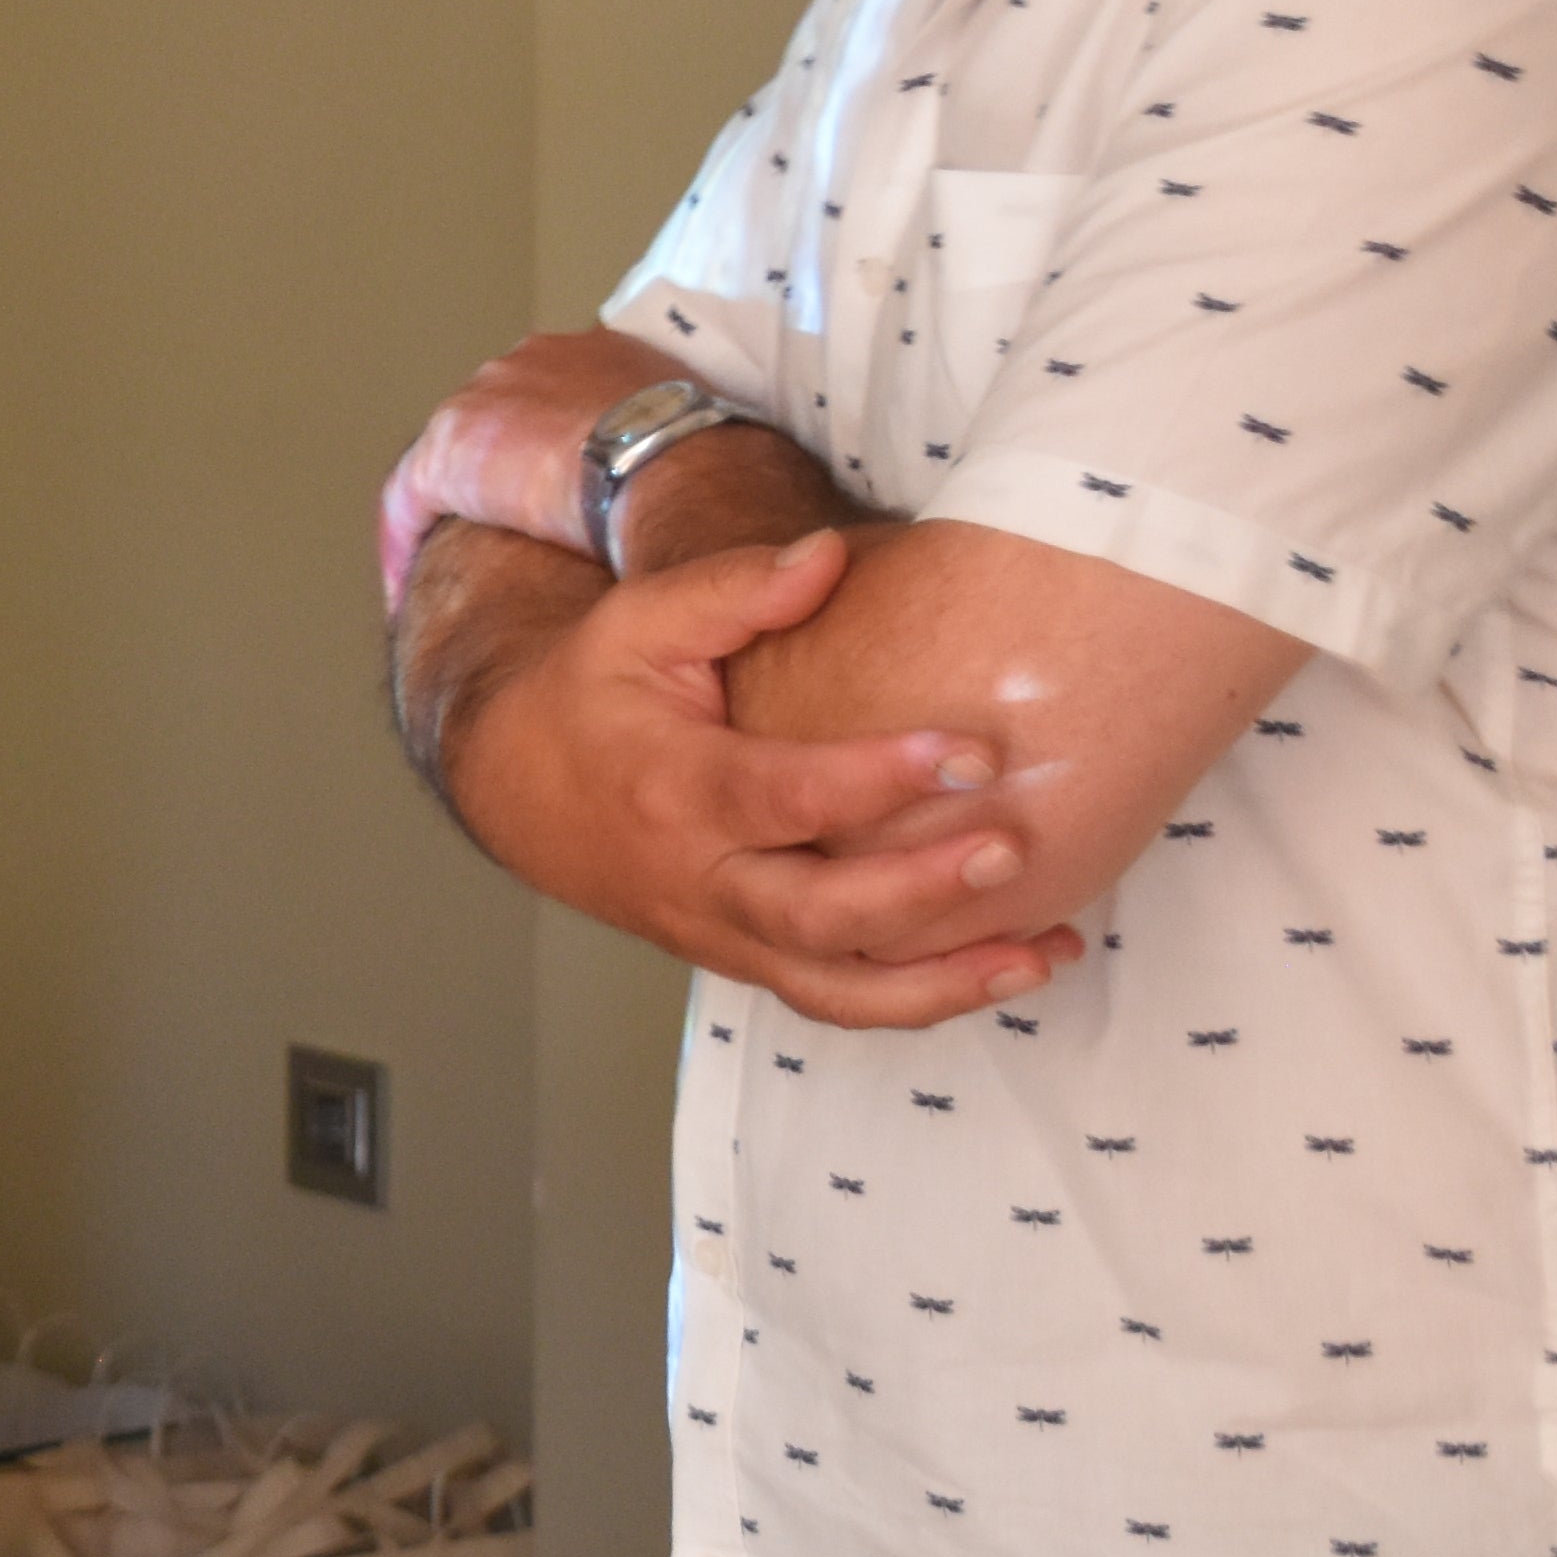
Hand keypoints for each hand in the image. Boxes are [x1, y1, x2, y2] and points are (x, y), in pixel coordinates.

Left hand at [378, 327, 693, 605]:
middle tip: (505, 526)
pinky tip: (404, 591)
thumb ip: (683, 454)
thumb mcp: (704, 444)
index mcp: (598, 356)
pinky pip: (410, 500)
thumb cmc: (708, 466)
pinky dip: (405, 544)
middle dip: (501, 469)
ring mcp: (486, 401)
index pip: (559, 394)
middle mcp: (533, 362)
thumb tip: (706, 498)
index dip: (554, 442)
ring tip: (450, 563)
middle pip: (498, 418)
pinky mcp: (449, 451)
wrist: (672, 467)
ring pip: (451, 461)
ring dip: (453, 512)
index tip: (558, 480)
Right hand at [441, 526, 1083, 1029]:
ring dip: (942, 983)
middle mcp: (699, 878)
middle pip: (814, 916)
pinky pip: (838, 1001)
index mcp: (673, 787)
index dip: (877, 782)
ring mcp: (722, 934)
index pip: (782, 796)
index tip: (972, 751)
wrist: (515, 791)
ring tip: (1041, 952)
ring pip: (835, 988)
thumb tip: (828, 555)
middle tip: (1012, 848)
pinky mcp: (747, 961)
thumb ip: (733, 589)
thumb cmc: (591, 699)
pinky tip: (1011, 967)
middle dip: (920, 892)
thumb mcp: (636, 624)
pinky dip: (925, 1000)